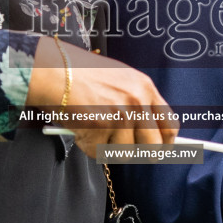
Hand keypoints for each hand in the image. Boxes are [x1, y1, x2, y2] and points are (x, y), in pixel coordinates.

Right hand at [27, 38, 177, 156]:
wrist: (52, 70)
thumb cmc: (80, 75)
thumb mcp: (118, 80)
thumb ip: (135, 103)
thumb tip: (149, 136)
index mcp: (145, 87)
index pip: (170, 124)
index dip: (165, 143)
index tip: (157, 151)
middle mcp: (137, 101)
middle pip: (153, 146)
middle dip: (139, 153)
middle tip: (121, 148)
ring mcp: (120, 115)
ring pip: (125, 153)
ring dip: (107, 146)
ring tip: (92, 126)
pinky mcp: (101, 127)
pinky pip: (100, 151)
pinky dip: (88, 145)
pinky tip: (80, 126)